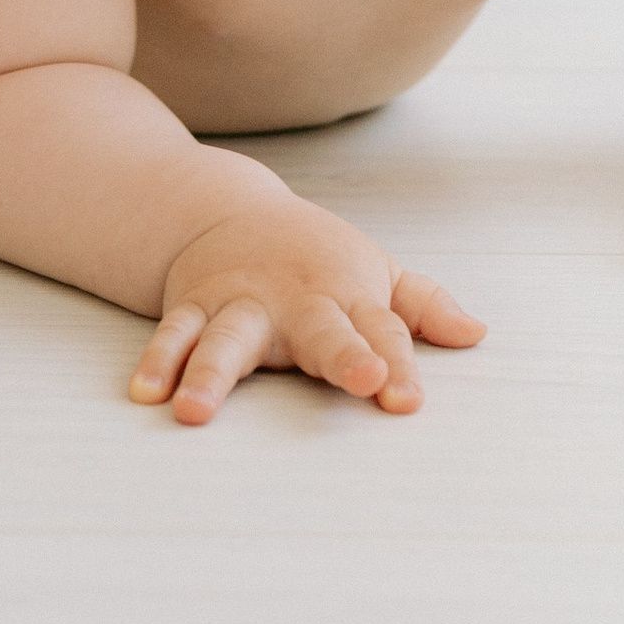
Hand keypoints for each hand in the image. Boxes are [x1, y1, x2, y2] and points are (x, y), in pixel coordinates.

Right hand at [130, 195, 485, 425]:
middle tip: (362, 379)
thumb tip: (476, 333)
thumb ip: (423, 306)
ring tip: (194, 413)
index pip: (383, 332)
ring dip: (211, 374)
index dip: (399, 365)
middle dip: (342, 354)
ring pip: (227, 338)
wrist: (228, 210)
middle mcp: (294, 301)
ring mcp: (239, 304)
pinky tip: (147, 393)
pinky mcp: (194, 308)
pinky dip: (158, 362)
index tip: (407, 399)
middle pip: (322, 330)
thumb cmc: (316, 257)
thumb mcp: (375, 273)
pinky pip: (172, 335)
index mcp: (347, 295)